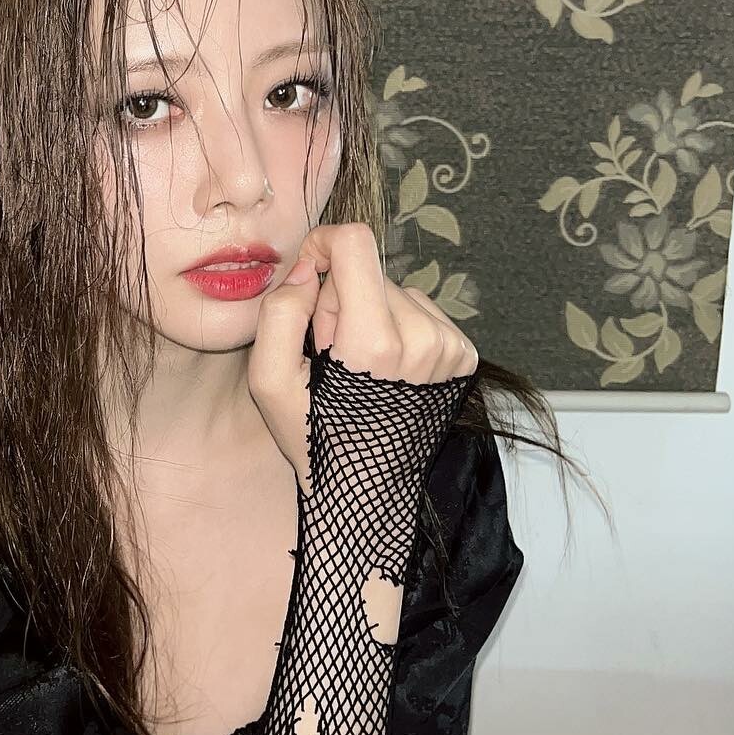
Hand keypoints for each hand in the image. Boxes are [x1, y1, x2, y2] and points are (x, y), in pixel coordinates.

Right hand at [248, 222, 478, 497]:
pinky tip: (386, 368)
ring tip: (360, 366)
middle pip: (370, 273)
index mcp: (375, 342)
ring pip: (396, 291)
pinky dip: (398, 329)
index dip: (323, 246)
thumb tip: (310, 269)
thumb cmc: (314, 438)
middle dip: (342, 300)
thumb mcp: (268, 380)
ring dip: (371, 315)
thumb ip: (279, 312)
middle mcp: (423, 339)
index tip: (308, 277)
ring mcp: (451, 348)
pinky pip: (421, 311)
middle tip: (332, 353)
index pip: (356, 243)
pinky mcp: (465, 355)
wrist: (367, 491)